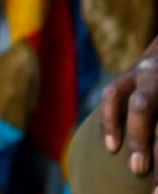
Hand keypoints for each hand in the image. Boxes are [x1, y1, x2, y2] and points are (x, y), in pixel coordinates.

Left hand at [100, 38, 157, 187]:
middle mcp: (151, 82)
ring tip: (157, 188)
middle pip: (141, 109)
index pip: (114, 95)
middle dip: (139, 139)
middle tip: (136, 170)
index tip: (111, 150)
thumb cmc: (145, 82)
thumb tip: (107, 150)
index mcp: (132, 78)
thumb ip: (120, 107)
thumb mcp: (131, 85)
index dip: (109, 120)